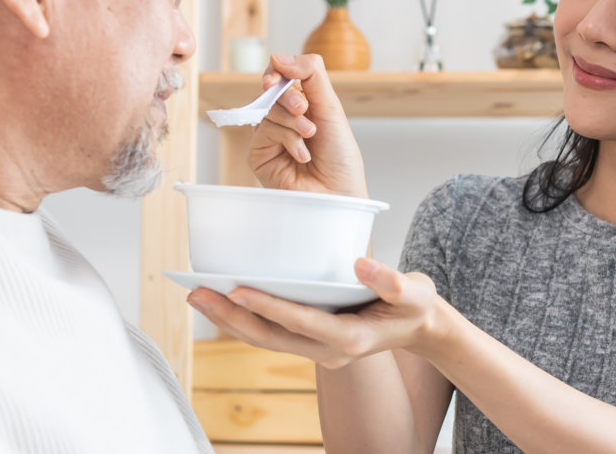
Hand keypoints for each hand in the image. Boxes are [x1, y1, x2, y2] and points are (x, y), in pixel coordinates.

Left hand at [188, 258, 455, 368]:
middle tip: (196, 293)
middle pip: (270, 337)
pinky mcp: (311, 342)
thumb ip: (391, 282)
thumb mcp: (414, 292)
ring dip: (229, 320)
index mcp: (350, 338)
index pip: (299, 321)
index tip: (236, 290)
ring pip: (265, 339)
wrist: (419, 328)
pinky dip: (245, 319)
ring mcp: (317, 350)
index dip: (267, 306)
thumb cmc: (414, 305)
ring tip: (198, 296)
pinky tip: (223, 302)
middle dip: (230, 317)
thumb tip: (361, 265)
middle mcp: (328, 350)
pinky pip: (272, 334)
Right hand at [248, 53, 367, 198]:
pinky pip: (263, 132)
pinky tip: (301, 154)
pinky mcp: (259, 155)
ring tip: (310, 136)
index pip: (281, 76)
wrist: (339, 192)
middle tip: (304, 109)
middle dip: (288, 96)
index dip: (278, 71)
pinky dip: (286, 139)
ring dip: (292, 121)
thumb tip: (277, 56)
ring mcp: (270, 137)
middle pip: (271, 90)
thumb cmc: (340, 156)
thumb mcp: (331, 107)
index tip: (280, 73)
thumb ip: (310, 75)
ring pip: (267, 110)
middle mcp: (284, 119)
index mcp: (303, 105)